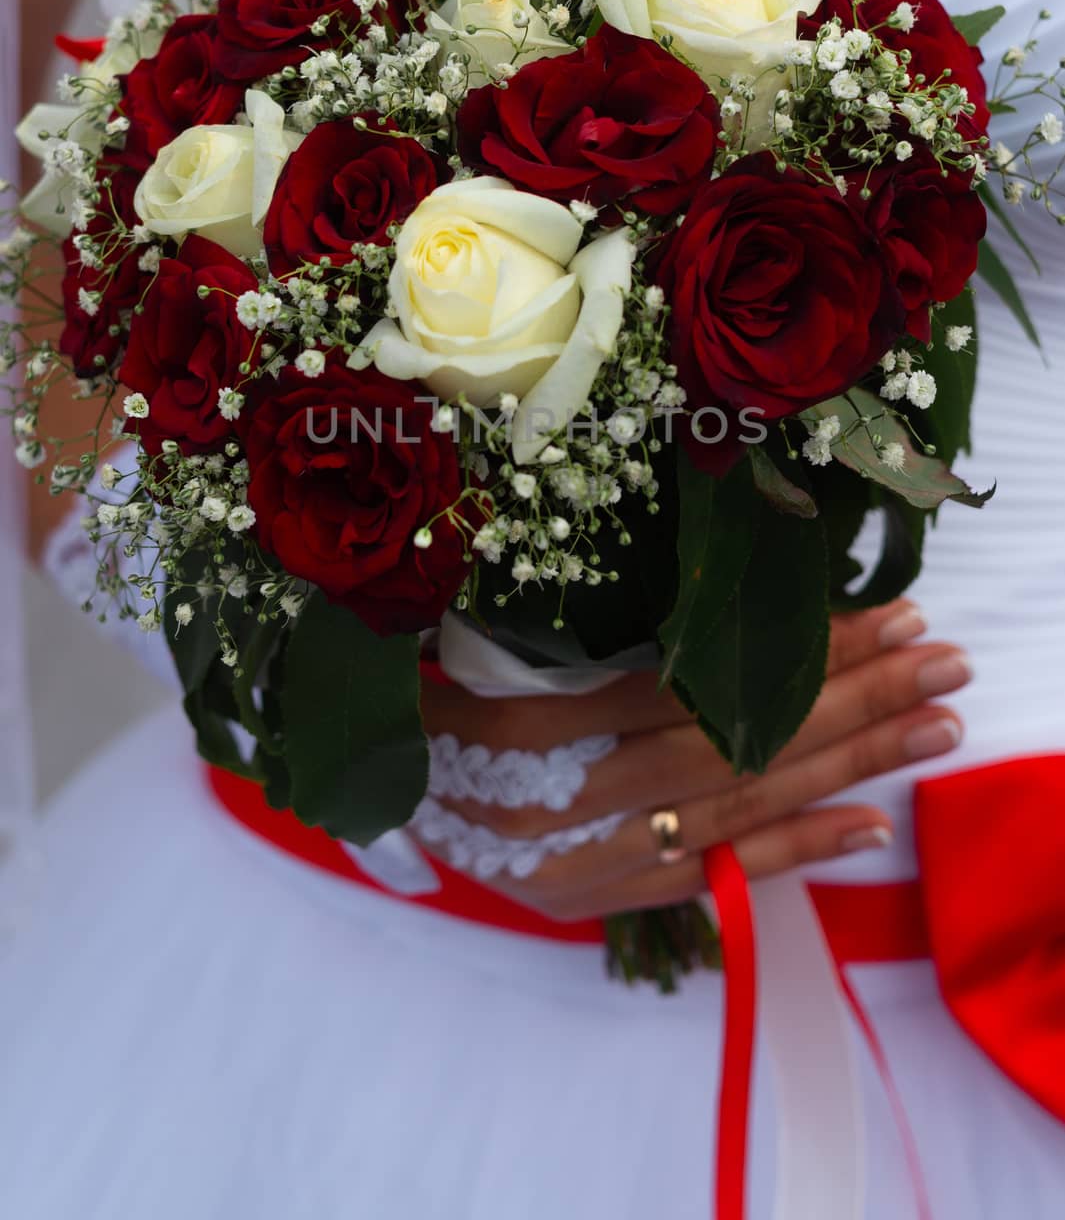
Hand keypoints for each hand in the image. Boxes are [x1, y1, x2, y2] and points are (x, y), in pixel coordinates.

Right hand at [419, 599, 968, 920]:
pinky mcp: (597, 895)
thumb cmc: (422, 697)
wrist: (373, 794)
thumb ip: (564, 629)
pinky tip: (867, 825)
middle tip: (941, 658)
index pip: (697, 686)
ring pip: (736, 806)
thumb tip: (696, 594)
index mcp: (526, 723)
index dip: (791, 656)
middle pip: (735, 743)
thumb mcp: (469, 641)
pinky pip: (709, 876)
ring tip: (933, 726)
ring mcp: (585, 856)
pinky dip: (792, 852)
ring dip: (844, 766)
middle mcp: (565, 798)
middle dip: (850, 698)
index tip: (878, 616)